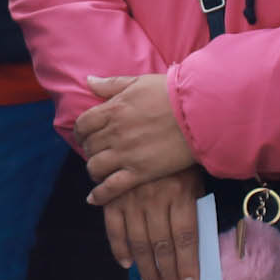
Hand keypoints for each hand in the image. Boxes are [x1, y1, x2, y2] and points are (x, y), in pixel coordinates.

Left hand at [76, 73, 200, 201]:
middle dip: (90, 150)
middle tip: (97, 152)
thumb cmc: (172, 94)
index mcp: (113, 109)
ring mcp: (126, 153)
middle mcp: (115, 132)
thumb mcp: (138, 82)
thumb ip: (111, 85)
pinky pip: (112, 187)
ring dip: (94, 169)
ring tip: (101, 170)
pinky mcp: (140, 172)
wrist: (199, 113)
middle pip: (89, 146)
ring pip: (95, 167)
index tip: (84, 136)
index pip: (83, 124)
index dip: (80, 132)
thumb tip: (88, 80)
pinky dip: (100, 195)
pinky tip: (94, 198)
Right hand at [102, 167, 209, 279]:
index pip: (186, 237)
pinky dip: (119, 248)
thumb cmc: (176, 157)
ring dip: (147, 267)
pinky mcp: (113, 196)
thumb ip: (192, 205)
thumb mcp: (192, 176)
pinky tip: (127, 263)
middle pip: (163, 244)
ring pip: (139, 241)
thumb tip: (195, 242)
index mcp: (180, 192)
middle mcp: (155, 198)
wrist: (144, 128)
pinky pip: (114, 228)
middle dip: (169, 272)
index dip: (188, 264)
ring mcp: (131, 198)